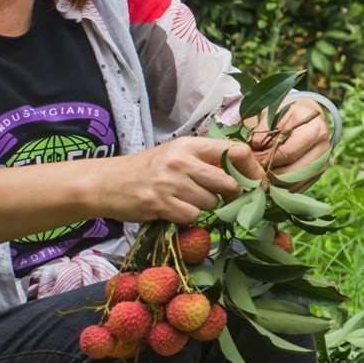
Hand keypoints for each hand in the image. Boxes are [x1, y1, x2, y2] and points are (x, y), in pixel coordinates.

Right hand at [96, 136, 258, 222]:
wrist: (105, 183)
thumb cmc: (147, 169)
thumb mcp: (176, 154)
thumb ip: (206, 160)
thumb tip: (244, 176)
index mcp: (190, 144)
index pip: (236, 151)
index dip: (252, 170)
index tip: (257, 183)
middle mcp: (181, 160)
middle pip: (228, 182)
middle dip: (229, 195)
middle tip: (220, 198)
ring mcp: (170, 182)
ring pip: (211, 203)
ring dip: (205, 208)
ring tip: (186, 201)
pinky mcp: (160, 203)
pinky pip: (192, 216)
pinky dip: (188, 218)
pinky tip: (173, 210)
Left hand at [246, 94, 331, 180]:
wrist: (306, 117)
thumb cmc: (286, 113)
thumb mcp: (273, 112)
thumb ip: (263, 128)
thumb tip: (254, 146)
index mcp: (315, 129)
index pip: (287, 153)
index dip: (265, 159)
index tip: (249, 160)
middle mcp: (324, 148)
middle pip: (291, 172)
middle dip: (268, 174)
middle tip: (250, 171)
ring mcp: (323, 164)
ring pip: (294, 184)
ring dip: (273, 183)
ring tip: (258, 175)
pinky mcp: (317, 175)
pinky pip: (297, 188)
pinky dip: (280, 188)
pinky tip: (268, 179)